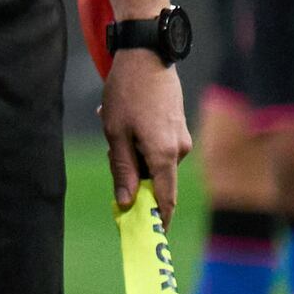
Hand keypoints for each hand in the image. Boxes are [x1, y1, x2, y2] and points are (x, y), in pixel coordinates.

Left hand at [101, 46, 190, 218]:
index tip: (149, 237)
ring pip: (152, 161)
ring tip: (114, 123)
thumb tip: (126, 202)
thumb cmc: (127, 94)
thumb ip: (122, 170)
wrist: (147, 56)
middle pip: (154, 179)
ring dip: (130, 151)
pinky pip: (157, 146)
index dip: (157, 220)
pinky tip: (124, 118)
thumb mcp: (115, 134)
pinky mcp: (179, 128)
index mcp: (165, 155)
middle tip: (110, 149)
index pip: (165, 200)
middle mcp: (180, 150)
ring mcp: (182, 138)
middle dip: (130, 173)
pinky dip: (138, 140)